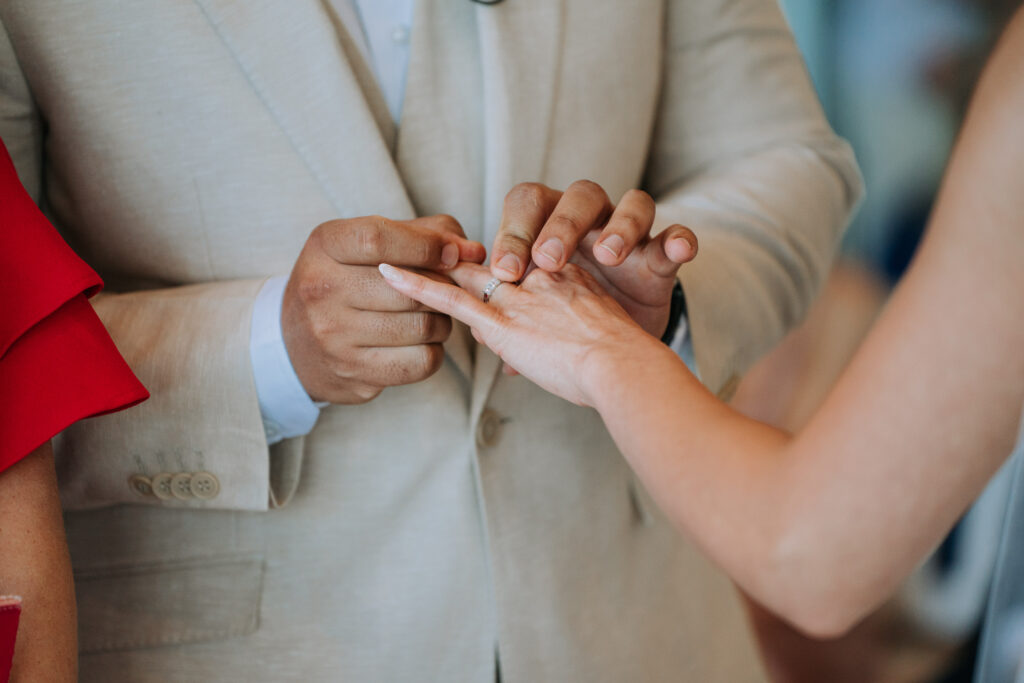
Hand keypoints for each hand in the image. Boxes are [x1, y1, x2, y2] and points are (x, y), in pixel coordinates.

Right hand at [282, 215, 485, 403]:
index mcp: (324, 247)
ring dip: (442, 321)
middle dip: (442, 289)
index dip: (425, 245)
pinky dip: (434, 352)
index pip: (378, 239)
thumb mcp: (368, 244)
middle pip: (409, 289)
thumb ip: (424, 235)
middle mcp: (321, 290)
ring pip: (422, 327)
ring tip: (433, 315)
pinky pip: (421, 363)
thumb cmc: (346, 281)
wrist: (293, 342)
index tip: (451, 254)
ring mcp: (334, 337)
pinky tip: (422, 342)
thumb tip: (473, 252)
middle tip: (446, 291)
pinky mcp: (353, 374)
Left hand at [378, 261, 664, 407]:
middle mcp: (538, 278)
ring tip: (395, 258)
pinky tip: (390, 275)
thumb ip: (559, 341)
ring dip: (431, 266)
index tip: (478, 263)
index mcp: (565, 277)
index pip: (520, 264)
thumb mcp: (594, 340)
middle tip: (425, 252)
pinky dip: (417, 286)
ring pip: (465, 274)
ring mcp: (517, 297)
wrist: (624, 365)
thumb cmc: (620, 364)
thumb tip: (517, 364)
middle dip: (459, 258)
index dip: (498, 263)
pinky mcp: (500, 321)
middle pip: (490, 260)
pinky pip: (450, 298)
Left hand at [489, 181, 697, 337]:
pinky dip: (679, 240)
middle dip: (561, 225)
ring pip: (633, 204)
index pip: (528, 205)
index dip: (515, 231)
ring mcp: (631, 236)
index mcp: (549, 227)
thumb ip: (507, 315)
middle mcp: (591, 222)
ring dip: (619, 227)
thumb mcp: (534, 316)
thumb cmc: (563, 324)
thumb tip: (476, 331)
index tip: (505, 271)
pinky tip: (677, 250)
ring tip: (609, 255)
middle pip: (579, 196)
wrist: (613, 350)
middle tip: (547, 262)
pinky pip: (678, 236)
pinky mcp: (662, 259)